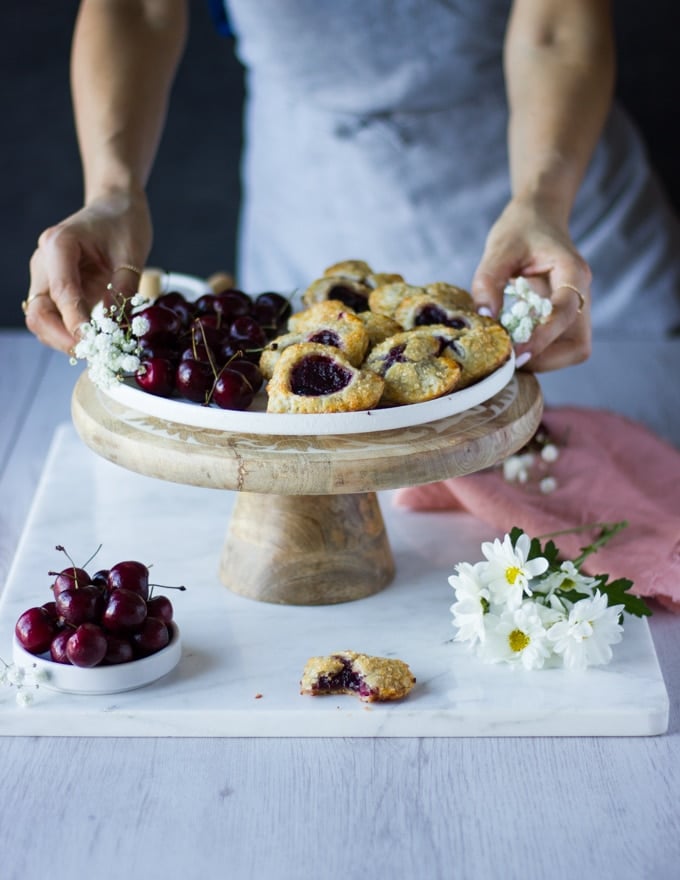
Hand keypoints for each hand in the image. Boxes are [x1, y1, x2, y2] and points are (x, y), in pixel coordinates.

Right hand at [24, 189, 151, 352]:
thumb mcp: (132, 255)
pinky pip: (52, 315)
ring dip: (62, 338)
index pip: (61, 293)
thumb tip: (113, 328)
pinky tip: (89, 339)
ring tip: (93, 349)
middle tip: (90, 352)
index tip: (93, 343)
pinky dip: (66, 331)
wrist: (114, 206)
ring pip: (40, 317)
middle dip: (61, 337)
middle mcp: (44, 261)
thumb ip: (123, 290)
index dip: (75, 323)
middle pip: (38, 311)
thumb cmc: (124, 223)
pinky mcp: (53, 286)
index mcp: (59, 244)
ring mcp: (45, 275)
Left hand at [471, 198, 591, 371]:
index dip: (542, 338)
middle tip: (510, 359)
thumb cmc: (521, 228)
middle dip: (545, 358)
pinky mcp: (565, 318)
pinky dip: (539, 353)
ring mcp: (576, 309)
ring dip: (543, 359)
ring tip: (509, 353)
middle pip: (578, 345)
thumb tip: (485, 319)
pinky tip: (514, 345)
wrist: (539, 217)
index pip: (565, 313)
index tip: (514, 351)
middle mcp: (581, 294)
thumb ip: (488, 282)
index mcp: (572, 272)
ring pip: (573, 350)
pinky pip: (560, 346)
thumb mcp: (499, 248)